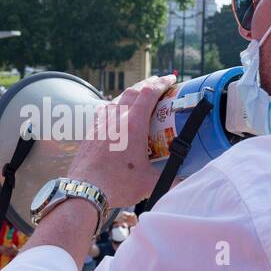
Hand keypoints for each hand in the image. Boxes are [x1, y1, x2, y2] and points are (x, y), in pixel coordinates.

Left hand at [66, 74, 175, 208]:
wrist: (85, 190)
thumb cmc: (117, 185)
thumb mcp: (149, 183)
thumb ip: (170, 180)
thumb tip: (186, 180)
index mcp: (133, 125)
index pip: (149, 93)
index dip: (161, 83)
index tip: (170, 80)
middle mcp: (116, 119)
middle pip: (132, 91)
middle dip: (147, 84)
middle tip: (157, 85)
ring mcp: (101, 125)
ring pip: (116, 100)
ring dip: (130, 95)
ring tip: (138, 98)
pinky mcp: (90, 133)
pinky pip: (104, 112)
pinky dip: (114, 107)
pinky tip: (115, 115)